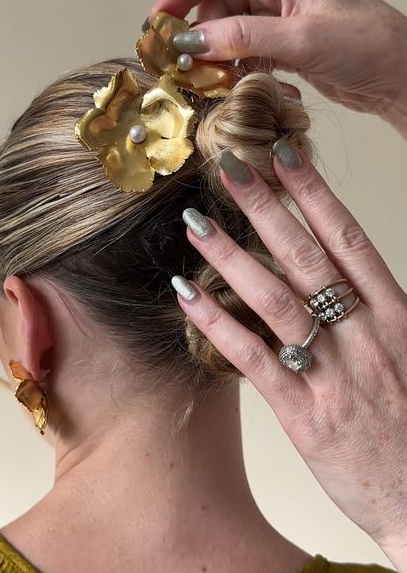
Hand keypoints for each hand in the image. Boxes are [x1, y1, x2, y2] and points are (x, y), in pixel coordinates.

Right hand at [146, 0, 406, 134]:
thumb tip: (191, 41)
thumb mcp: (303, 38)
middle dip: (197, 32)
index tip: (161, 23)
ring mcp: (281, 22)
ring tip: (208, 83)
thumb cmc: (369, 44)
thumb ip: (244, 37)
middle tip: (182, 65)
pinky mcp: (286, 50)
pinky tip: (236, 89)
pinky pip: (246, 55)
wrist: (404, 77)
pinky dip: (235, 71)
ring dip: (215, 58)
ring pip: (229, 33)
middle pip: (216, 2)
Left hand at [173, 144, 406, 572]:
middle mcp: (366, 338)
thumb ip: (380, 316)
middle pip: (308, 258)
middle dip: (266, 208)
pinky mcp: (305, 417)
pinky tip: (186, 296)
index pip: (350, 241)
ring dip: (232, 257)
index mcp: (399, 318)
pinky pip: (255, 362)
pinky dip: (219, 325)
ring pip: (276, 302)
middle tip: (229, 166)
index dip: (314, 194)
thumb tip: (346, 277)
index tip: (284, 154)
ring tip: (196, 223)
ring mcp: (335, 376)